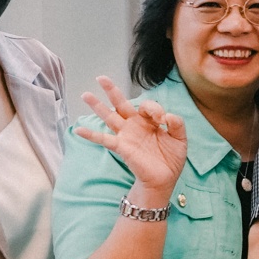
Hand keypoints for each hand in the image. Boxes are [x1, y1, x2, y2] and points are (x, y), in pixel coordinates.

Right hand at [73, 76, 188, 200]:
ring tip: (85, 95)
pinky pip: (103, 139)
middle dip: (111, 90)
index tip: (162, 119)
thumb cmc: (171, 159)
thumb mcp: (180, 139)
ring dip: (97, 106)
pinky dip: (90, 135)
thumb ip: (177, 124)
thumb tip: (167, 115)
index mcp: (149, 121)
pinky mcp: (121, 147)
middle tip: (100, 78)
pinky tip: (78, 130)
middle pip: (121, 104)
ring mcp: (126, 135)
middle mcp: (135, 125)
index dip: (153, 108)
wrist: (164, 179)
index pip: (147, 105)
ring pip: (109, 116)